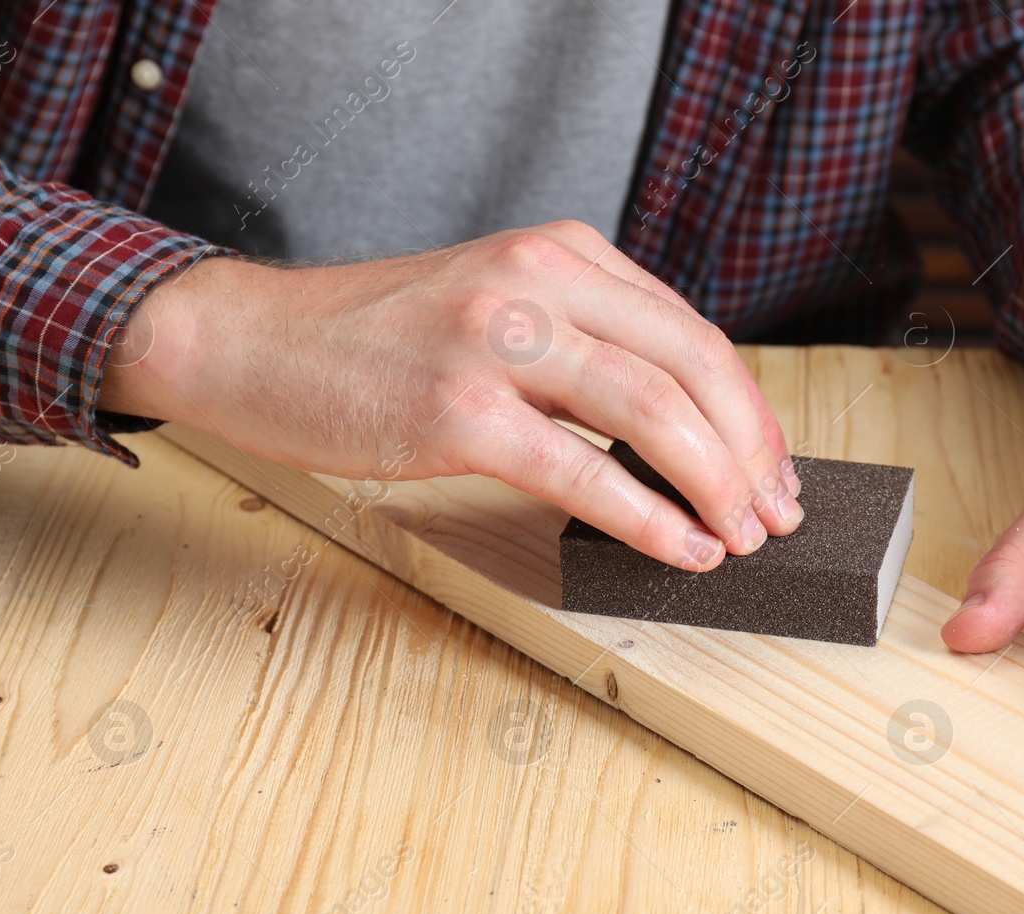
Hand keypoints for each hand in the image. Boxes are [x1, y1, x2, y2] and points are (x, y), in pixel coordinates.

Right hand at [99, 220, 802, 569]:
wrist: (248, 343)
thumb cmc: (370, 342)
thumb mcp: (494, 306)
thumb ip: (581, 342)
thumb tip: (673, 429)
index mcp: (560, 254)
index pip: (693, 332)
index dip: (751, 410)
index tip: (774, 468)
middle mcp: (539, 280)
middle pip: (693, 365)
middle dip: (752, 452)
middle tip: (775, 514)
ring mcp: (498, 340)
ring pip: (654, 410)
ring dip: (716, 484)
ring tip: (739, 538)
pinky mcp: (458, 409)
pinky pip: (584, 468)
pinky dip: (648, 517)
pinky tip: (680, 550)